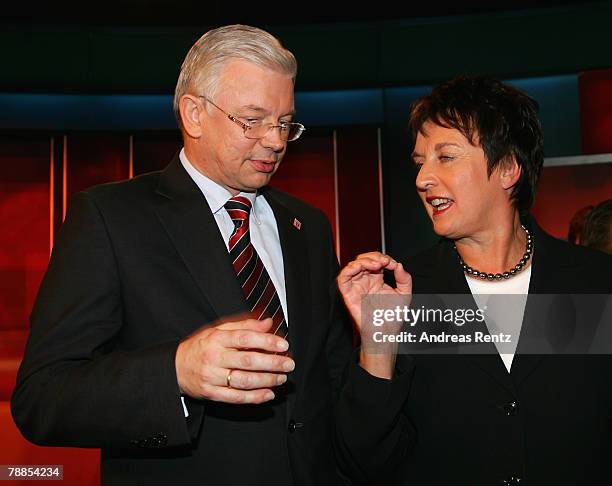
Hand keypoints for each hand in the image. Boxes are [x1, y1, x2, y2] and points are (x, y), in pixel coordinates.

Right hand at [175, 317, 293, 403]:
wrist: (175, 367)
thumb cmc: (201, 346)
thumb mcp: (219, 330)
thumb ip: (244, 326)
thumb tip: (268, 323)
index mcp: (217, 338)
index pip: (245, 338)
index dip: (266, 342)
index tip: (283, 345)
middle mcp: (214, 357)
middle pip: (248, 361)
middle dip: (272, 363)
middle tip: (288, 364)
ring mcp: (212, 377)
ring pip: (244, 381)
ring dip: (267, 381)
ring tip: (281, 378)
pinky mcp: (211, 393)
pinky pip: (236, 398)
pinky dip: (255, 397)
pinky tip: (268, 394)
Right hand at [337, 252, 411, 329]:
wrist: (385, 331)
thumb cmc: (392, 317)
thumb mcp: (404, 294)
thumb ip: (405, 278)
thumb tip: (399, 265)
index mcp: (377, 279)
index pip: (376, 260)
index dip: (384, 257)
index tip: (393, 264)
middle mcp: (366, 281)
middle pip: (364, 259)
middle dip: (374, 256)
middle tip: (385, 262)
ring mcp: (356, 286)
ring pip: (353, 265)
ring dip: (364, 260)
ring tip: (376, 264)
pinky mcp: (348, 293)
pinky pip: (342, 278)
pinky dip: (349, 269)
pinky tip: (360, 267)